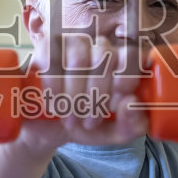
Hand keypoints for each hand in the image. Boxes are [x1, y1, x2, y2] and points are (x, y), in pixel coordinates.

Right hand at [22, 34, 150, 149]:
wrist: (48, 129)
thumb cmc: (85, 125)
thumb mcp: (113, 133)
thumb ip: (132, 125)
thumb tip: (130, 103)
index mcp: (121, 64)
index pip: (131, 55)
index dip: (126, 76)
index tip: (117, 101)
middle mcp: (99, 48)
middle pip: (105, 57)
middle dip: (96, 96)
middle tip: (88, 123)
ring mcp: (72, 44)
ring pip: (78, 59)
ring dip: (74, 95)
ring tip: (70, 117)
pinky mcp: (45, 48)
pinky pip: (52, 60)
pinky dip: (54, 87)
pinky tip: (54, 104)